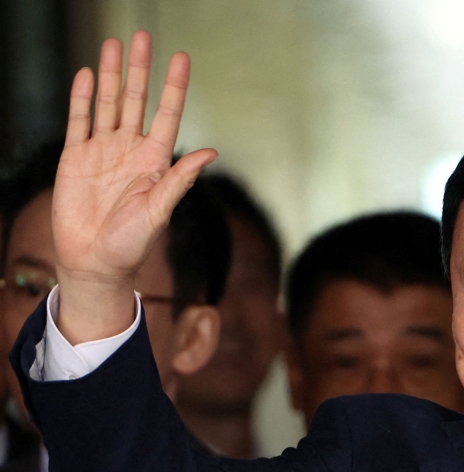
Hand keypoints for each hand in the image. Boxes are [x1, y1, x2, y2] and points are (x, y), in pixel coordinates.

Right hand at [52, 31, 216, 343]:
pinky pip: (78, 122)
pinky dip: (82, 98)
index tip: (181, 58)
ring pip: (107, 104)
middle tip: (143, 36)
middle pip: (136, 100)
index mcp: (155, 162)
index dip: (174, 87)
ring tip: (114, 44)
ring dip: (110, 75)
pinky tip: (88, 74)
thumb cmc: (132, 245)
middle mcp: (130, 151)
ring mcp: (102, 152)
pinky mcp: (74, 159)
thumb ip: (180, 180)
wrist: (95, 264)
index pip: (167, 114)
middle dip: (139, 69)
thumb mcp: (159, 211)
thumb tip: (210, 152)